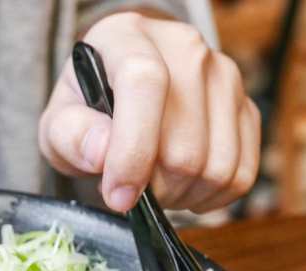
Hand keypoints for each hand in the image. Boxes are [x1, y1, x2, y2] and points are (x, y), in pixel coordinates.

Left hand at [39, 12, 260, 212]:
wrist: (120, 94)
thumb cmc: (86, 111)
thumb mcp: (59, 124)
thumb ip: (69, 136)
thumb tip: (100, 152)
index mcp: (128, 38)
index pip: (145, 83)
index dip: (132, 151)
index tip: (118, 196)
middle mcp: (185, 49)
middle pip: (184, 147)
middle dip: (153, 188)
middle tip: (129, 191)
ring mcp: (224, 77)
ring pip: (215, 167)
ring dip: (180, 196)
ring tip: (153, 187)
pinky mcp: (245, 108)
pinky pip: (240, 174)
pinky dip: (209, 198)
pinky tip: (182, 190)